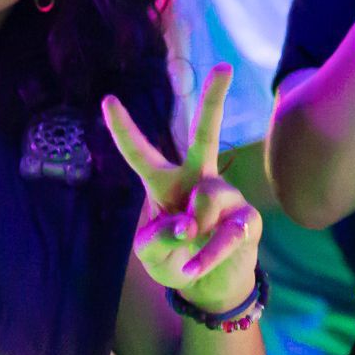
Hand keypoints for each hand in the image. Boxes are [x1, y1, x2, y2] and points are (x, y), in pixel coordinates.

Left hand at [104, 65, 262, 313]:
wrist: (207, 286)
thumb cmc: (172, 258)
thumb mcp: (149, 252)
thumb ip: (157, 237)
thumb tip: (187, 224)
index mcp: (163, 183)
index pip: (140, 153)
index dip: (123, 129)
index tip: (108, 99)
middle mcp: (197, 180)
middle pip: (205, 134)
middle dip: (214, 100)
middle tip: (224, 67)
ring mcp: (226, 196)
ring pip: (209, 194)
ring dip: (195, 224)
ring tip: (188, 243)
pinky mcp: (247, 220)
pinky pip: (228, 231)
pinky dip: (208, 253)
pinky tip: (195, 266)